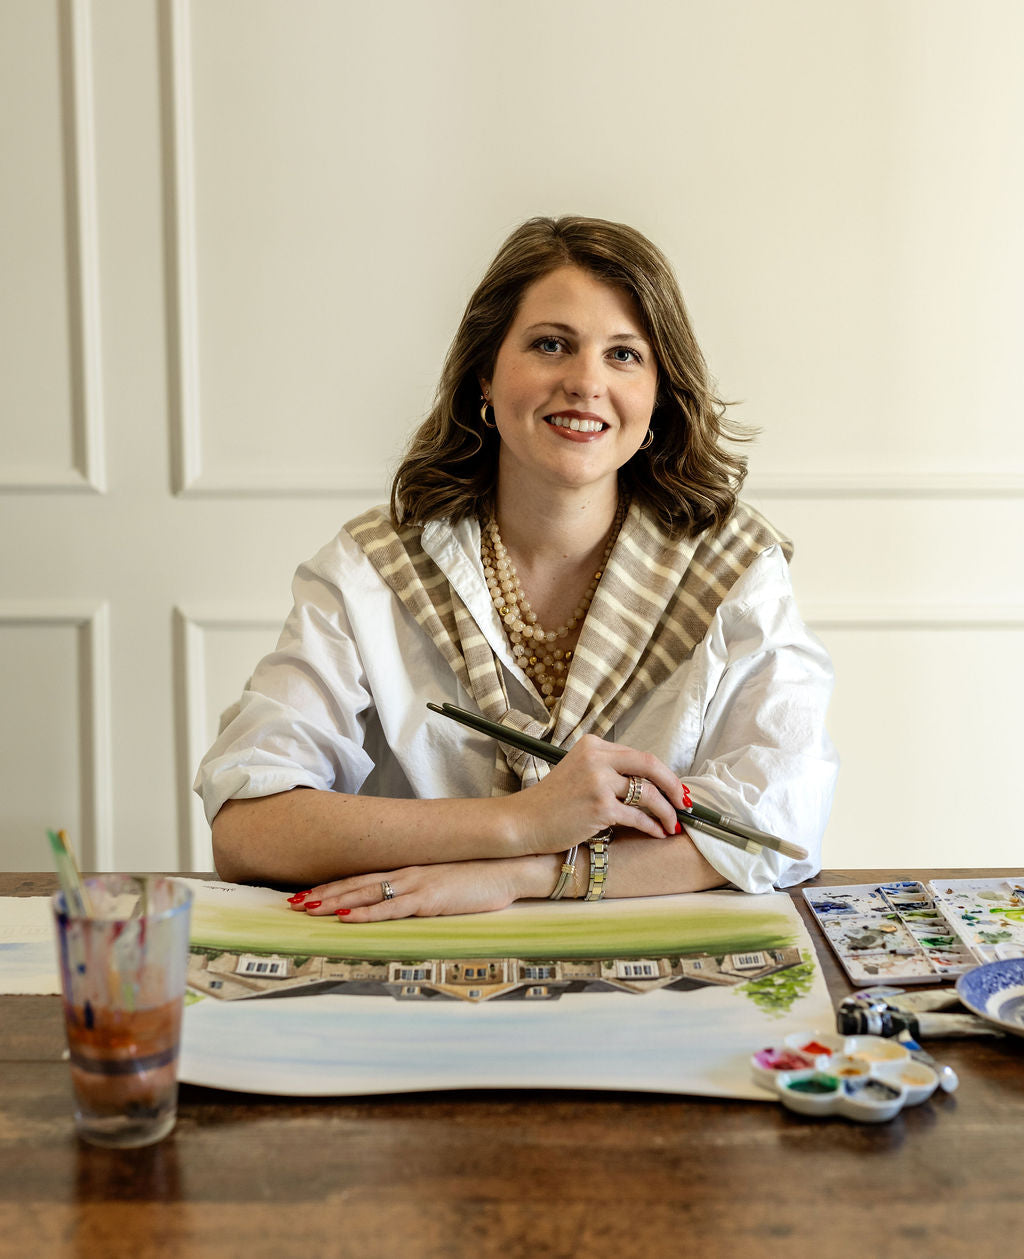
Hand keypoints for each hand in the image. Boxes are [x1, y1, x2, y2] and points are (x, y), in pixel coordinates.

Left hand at [287, 856, 549, 921]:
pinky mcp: (430, 899)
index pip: (362, 877)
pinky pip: (391, 909)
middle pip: (355, 884)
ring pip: (366, 894)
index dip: (333, 886)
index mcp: (408, 869)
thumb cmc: (481, 876)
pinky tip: (347, 918)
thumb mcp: (444, 878)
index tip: (307, 893)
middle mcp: (406, 873)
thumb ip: (421, 885)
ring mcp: (417, 885)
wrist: (510, 867)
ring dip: (334, 902)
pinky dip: (366, 914)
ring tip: (307, 909)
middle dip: (322, 894)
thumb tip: (403, 896)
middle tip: (293, 904)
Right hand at [513, 734, 685, 854]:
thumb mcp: (578, 772)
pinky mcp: (599, 807)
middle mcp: (596, 758)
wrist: (523, 822)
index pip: (639, 755)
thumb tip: (648, 783)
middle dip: (674, 786)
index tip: (674, 788)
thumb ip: (608, 770)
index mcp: (593, 745)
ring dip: (667, 811)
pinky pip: (638, 817)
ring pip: (648, 794)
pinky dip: (652, 826)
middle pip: (650, 765)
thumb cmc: (551, 803)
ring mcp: (598, 782)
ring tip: (673, 824)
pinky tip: (657, 833)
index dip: (662, 773)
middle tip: (685, 803)